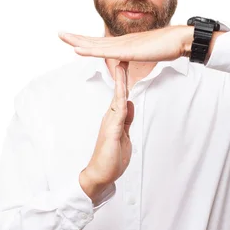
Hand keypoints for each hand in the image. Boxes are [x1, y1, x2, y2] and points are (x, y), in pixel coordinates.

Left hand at [59, 25, 193, 62]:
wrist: (179, 39)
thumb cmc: (168, 46)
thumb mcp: (148, 52)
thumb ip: (139, 55)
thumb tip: (133, 59)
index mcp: (126, 43)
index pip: (102, 43)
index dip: (87, 41)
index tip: (75, 40)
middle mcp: (122, 41)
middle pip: (94, 40)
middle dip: (76, 37)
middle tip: (60, 33)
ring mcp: (123, 45)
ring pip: (96, 44)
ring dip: (78, 41)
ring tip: (63, 37)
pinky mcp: (127, 50)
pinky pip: (104, 51)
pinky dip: (89, 50)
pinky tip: (77, 49)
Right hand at [80, 61, 133, 188]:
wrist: (100, 175)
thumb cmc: (111, 159)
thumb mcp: (124, 135)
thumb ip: (126, 119)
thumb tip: (129, 103)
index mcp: (115, 118)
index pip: (122, 95)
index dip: (125, 80)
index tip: (127, 64)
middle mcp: (111, 117)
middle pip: (118, 91)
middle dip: (121, 74)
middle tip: (123, 54)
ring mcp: (110, 123)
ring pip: (117, 98)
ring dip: (120, 82)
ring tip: (121, 65)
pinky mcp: (111, 131)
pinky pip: (118, 113)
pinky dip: (120, 100)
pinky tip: (123, 91)